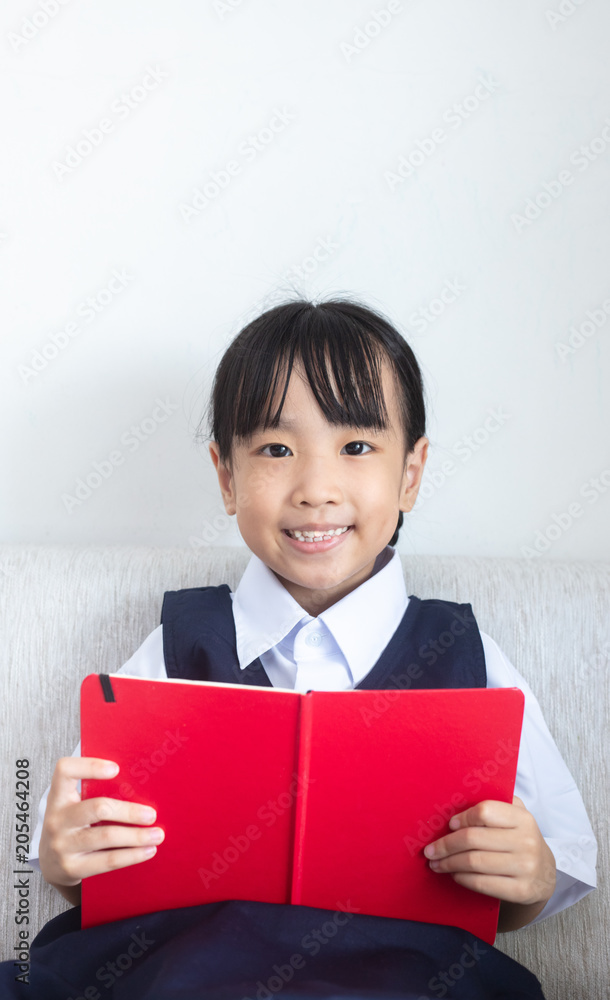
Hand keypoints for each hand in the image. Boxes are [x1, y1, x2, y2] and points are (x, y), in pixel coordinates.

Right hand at [39, 757, 164, 895]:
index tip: (116, 768)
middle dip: (129, 811)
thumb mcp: (74, 805)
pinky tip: (148, 851)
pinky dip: (131, 855)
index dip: (90, 766)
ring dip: (136, 836)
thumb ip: (95, 791)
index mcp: (58, 796)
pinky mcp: (72, 867)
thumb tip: (142, 781)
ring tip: (157, 835)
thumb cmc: (72, 825)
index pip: (65, 770)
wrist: (50, 864)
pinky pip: (107, 860)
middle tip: (152, 814)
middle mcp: (56, 819)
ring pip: (106, 836)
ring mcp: (62, 845)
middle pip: (97, 808)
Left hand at [423, 796, 555, 917]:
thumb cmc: (521, 840)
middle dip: (446, 845)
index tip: (449, 825)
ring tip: (436, 864)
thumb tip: (457, 803)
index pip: (485, 811)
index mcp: (523, 818)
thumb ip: (495, 806)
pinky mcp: (520, 891)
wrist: (545, 875)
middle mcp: (526, 841)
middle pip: (473, 839)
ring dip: (449, 863)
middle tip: (430, 850)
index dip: (463, 817)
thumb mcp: (516, 817)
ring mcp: (525, 867)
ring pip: (474, 862)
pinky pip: (482, 883)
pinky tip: (455, 875)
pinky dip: (462, 878)